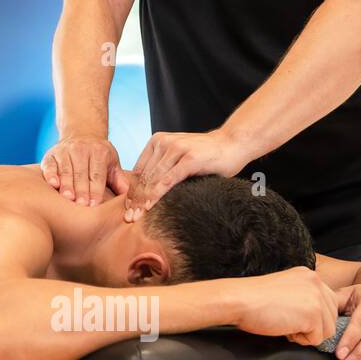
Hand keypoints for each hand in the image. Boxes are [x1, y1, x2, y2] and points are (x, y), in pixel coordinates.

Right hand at [41, 136, 128, 206]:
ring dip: (66, 185)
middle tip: (82, 205)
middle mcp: (80, 149)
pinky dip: (50, 174)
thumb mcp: (112, 162)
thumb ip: (119, 179)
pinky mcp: (50, 155)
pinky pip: (49, 165)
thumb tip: (127, 195)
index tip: (95, 204)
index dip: (96, 190)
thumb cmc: (99, 155)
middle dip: (81, 190)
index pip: (97, 174)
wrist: (81, 134)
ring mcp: (64, 151)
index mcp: (99, 152)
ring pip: (65, 170)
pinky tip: (53, 184)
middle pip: (81, 173)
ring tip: (68, 198)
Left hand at [124, 129, 249, 220]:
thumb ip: (162, 168)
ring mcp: (176, 150)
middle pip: (143, 176)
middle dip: (134, 199)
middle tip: (128, 217)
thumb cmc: (206, 155)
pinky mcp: (189, 159)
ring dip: (142, 200)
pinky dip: (157, 195)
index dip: (131, 191)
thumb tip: (144, 191)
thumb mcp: (178, 158)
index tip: (127, 208)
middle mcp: (163, 143)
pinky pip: (167, 180)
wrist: (233, 144)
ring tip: (135, 217)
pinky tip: (149, 207)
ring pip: (153, 180)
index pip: (138, 170)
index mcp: (157, 142)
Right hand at [232, 267, 339, 345]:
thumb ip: (303, 296)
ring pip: (328, 329)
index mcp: (308, 275)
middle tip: (288, 321)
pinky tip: (285, 328)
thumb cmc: (252, 298)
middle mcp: (316, 282)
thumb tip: (314, 316)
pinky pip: (317, 339)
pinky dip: (301, 340)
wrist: (238, 300)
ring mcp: (316, 298)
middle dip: (312, 325)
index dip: (312, 315)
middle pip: (331, 316)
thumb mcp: (284, 289)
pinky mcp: (313, 315)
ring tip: (285, 324)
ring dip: (307, 333)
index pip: (328, 302)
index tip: (293, 315)